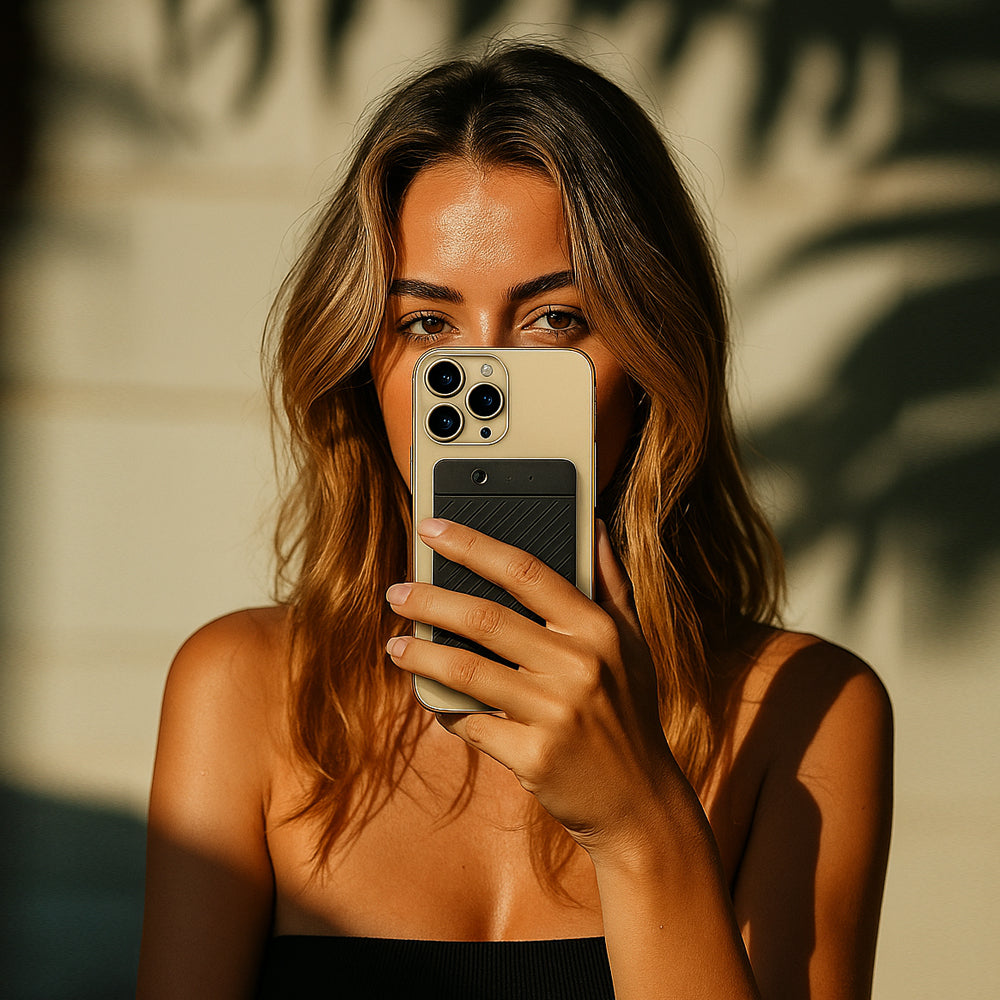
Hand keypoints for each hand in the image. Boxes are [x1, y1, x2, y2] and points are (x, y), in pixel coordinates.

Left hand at [385, 517, 679, 859]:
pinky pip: (470, 723)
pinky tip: (430, 698)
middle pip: (485, 619)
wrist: (639, 799)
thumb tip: (593, 522)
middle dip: (429, 600)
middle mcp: (579, 665)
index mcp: (597, 628)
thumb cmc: (629, 710)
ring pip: (466, 671)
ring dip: (420, 655)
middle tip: (396, 593)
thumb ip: (610, 580)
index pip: (526, 570)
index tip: (432, 528)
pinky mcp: (533, 756)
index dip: (473, 544)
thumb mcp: (631, 641)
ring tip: (395, 644)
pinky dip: (444, 709)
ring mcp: (555, 713)